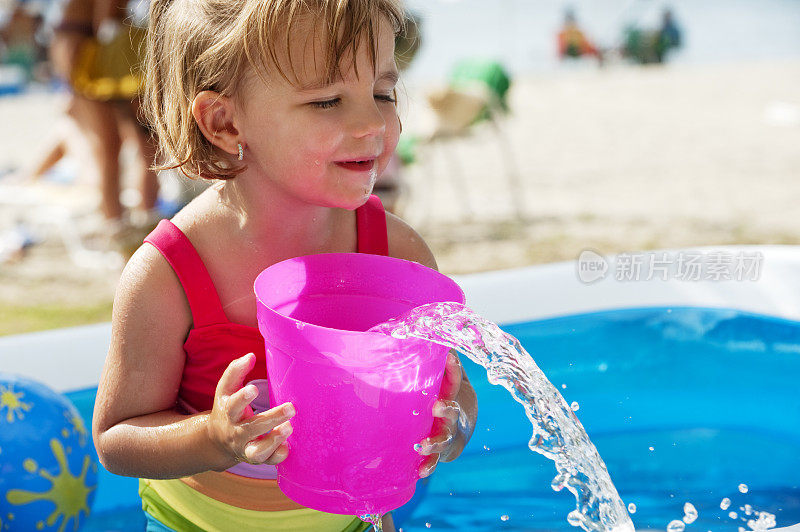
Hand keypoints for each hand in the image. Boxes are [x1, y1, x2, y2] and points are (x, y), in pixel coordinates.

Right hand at [207, 353, 294, 465]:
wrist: (218, 440)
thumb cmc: (227, 408)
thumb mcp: (226, 389)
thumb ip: (236, 371)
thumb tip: (250, 356)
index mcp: (229, 412)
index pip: (233, 405)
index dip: (243, 398)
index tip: (253, 389)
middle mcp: (237, 432)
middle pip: (252, 428)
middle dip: (272, 418)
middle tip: (291, 408)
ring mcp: (246, 447)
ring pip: (258, 451)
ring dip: (274, 441)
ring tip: (289, 428)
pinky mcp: (257, 458)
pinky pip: (268, 461)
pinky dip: (278, 456)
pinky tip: (288, 447)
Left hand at [416, 350, 463, 477]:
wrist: (462, 427)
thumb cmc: (444, 393)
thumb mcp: (443, 377)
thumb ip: (435, 359)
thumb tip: (414, 328)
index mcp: (453, 394)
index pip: (456, 379)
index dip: (454, 369)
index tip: (450, 359)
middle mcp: (453, 415)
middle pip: (453, 412)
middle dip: (447, 409)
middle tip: (437, 406)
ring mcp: (448, 435)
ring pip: (443, 440)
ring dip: (434, 443)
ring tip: (421, 444)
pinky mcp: (440, 452)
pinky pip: (434, 462)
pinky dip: (427, 467)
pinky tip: (418, 472)